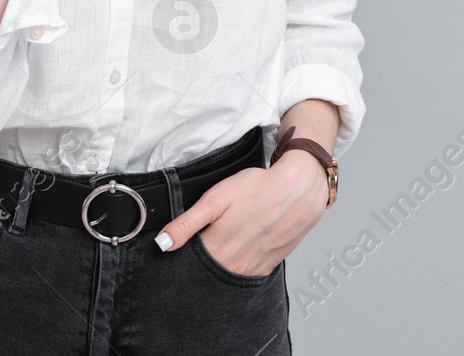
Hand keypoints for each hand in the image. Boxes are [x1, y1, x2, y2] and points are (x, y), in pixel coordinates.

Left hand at [155, 153, 329, 276]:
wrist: (300, 190)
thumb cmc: (258, 189)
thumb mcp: (216, 199)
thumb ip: (187, 223)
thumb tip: (162, 243)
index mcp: (216, 251)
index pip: (187, 264)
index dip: (181, 253)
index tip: (181, 244)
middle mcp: (233, 266)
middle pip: (206, 272)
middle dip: (199, 262)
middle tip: (207, 236)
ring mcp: (252, 269)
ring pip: (227, 275)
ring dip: (221, 264)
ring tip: (227, 239)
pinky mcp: (267, 267)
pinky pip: (246, 273)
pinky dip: (240, 264)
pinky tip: (243, 245)